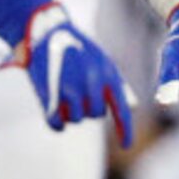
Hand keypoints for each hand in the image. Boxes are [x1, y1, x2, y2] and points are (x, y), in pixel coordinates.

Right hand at [14, 2, 134, 143]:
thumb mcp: (103, 60)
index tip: (126, 146)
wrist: (45, 32)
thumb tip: (132, 107)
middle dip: (88, 107)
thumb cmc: (77, 47)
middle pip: (95, 115)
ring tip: (63, 91)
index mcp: (108, 75)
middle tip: (77, 90)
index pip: (121, 111)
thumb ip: (118, 85)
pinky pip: (58, 124)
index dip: (125, 131)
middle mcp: (91, 85)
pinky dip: (57, 122)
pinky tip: (55, 113)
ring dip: (71, 111)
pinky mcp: (49, 97)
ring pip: (77, 119)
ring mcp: (69, 92)